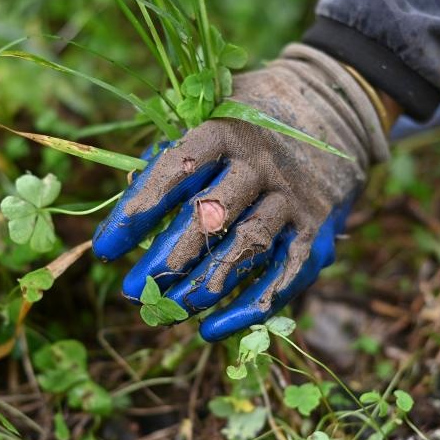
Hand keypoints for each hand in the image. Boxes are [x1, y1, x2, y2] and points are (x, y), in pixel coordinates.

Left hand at [92, 45, 389, 340]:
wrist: (332, 110)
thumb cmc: (251, 116)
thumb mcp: (213, 113)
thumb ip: (175, 151)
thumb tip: (132, 190)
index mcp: (227, 129)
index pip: (177, 168)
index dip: (140, 209)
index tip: (107, 248)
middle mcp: (262, 162)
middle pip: (211, 213)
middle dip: (168, 257)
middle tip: (133, 290)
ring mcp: (292, 196)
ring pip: (247, 245)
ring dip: (205, 283)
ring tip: (169, 310)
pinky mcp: (318, 227)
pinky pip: (285, 273)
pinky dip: (249, 305)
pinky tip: (212, 328)